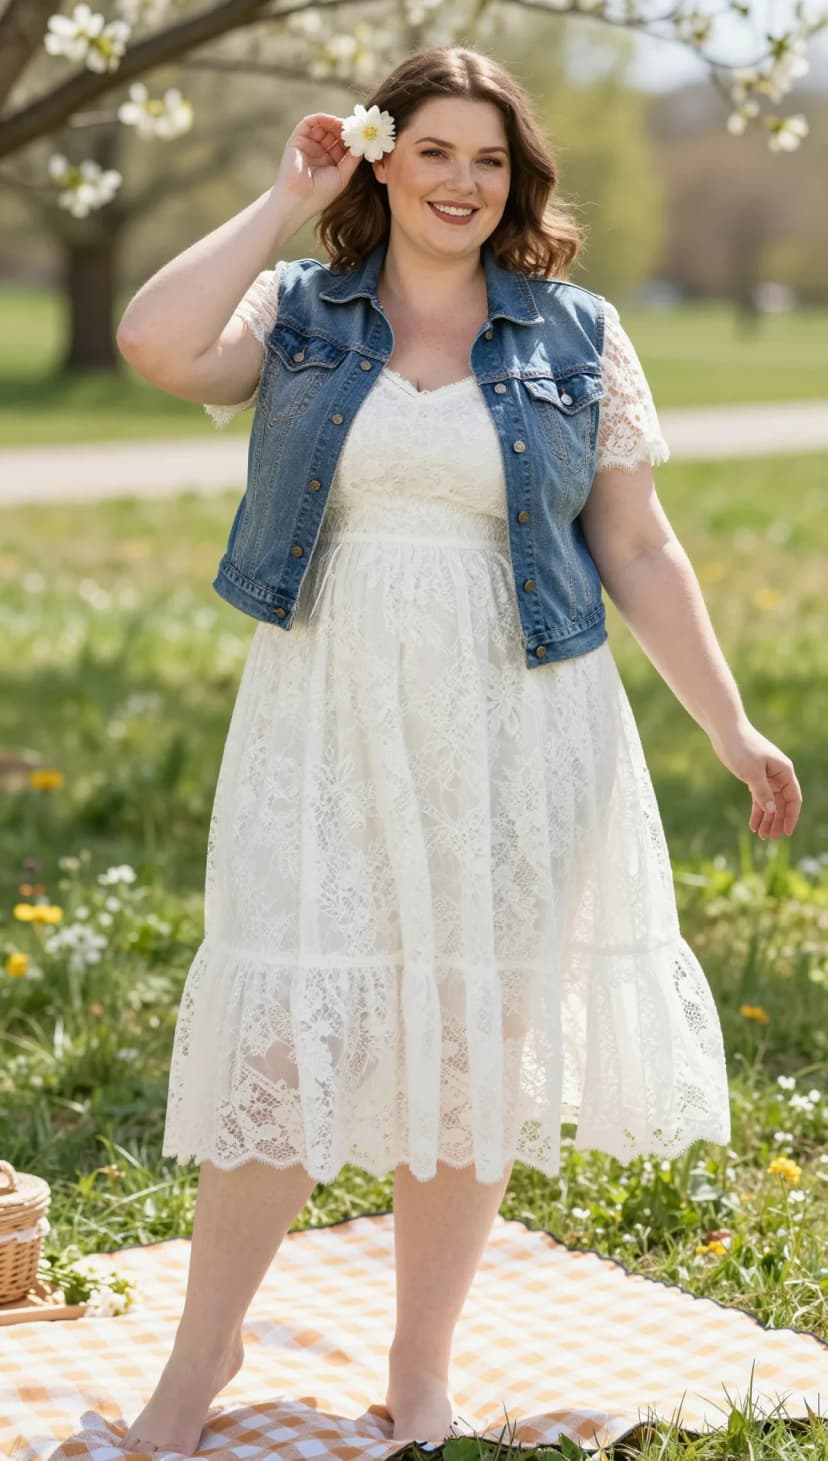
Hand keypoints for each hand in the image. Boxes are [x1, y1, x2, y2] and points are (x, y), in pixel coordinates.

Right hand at [272, 112, 362, 219]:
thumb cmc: (321, 194)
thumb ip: (353, 159)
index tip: (363, 134)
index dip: (352, 138)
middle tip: (356, 126)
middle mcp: (318, 152)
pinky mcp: (297, 140)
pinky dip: (321, 118)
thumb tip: (363, 144)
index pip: (341, 145)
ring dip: (335, 122)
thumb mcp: (343, 175)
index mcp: (328, 163)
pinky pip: (309, 123)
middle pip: (333, 133)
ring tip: (346, 125)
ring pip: (322, 126)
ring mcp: (307, 146)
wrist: (299, 200)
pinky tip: (333, 121)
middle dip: (345, 129)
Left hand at [708, 721, 801, 839]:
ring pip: (770, 803)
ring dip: (767, 819)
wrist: (726, 732)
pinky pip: (759, 798)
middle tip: (772, 839)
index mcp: (784, 771)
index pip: (793, 799)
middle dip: (778, 821)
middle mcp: (778, 775)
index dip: (791, 816)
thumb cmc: (741, 748)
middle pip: (782, 804)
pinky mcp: (754, 777)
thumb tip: (772, 811)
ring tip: (762, 836)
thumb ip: (762, 792)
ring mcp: (767, 777)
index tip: (787, 833)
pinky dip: (757, 811)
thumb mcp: (752, 772)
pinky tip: (753, 825)